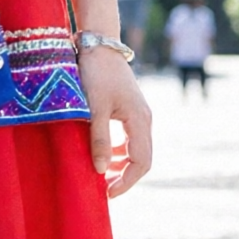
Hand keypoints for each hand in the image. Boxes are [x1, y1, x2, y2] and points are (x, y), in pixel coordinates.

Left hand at [82, 45, 151, 196]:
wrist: (98, 44)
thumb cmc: (95, 74)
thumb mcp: (94, 108)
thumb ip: (98, 139)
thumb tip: (100, 170)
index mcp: (140, 120)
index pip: (141, 162)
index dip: (127, 181)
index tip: (108, 194)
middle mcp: (144, 119)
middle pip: (142, 158)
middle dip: (125, 177)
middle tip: (104, 191)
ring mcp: (139, 114)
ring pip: (136, 149)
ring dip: (121, 165)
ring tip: (101, 176)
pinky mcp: (130, 109)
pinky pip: (129, 138)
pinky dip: (117, 151)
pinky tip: (102, 155)